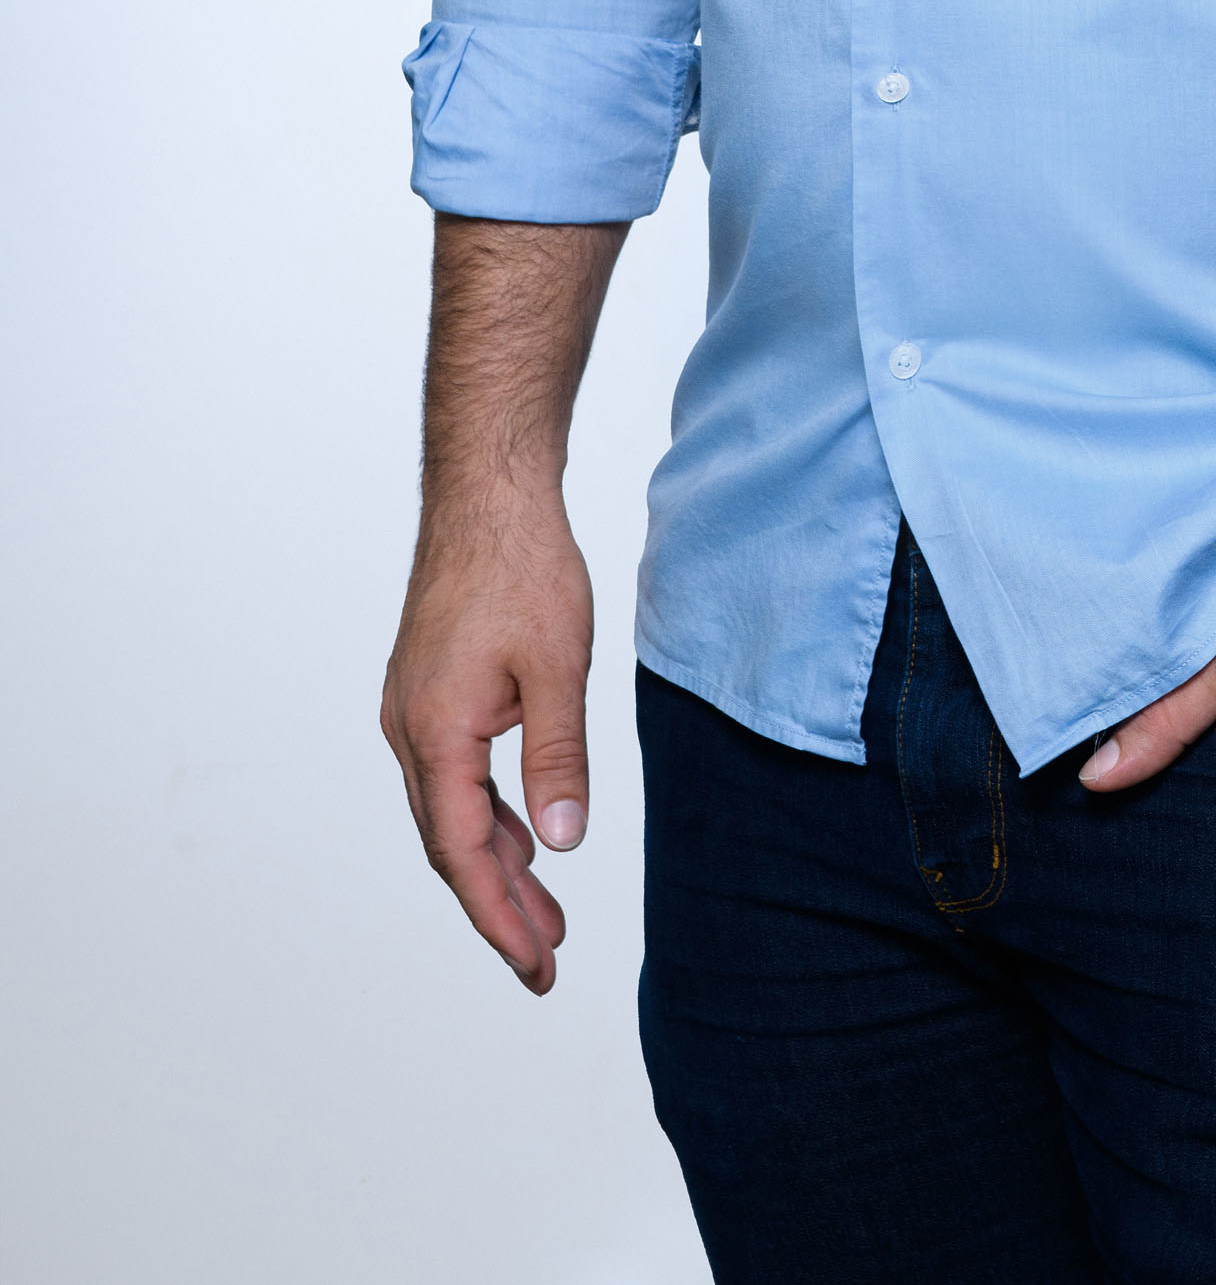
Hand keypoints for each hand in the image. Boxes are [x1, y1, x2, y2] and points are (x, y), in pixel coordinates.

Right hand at [380, 492, 595, 993]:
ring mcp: (413, 709)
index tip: (534, 966)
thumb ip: (557, 757)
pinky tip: (524, 833)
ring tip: (546, 913)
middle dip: (498, 907)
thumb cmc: (521, 566)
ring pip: (451, 812)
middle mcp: (409, 730)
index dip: (500, 918)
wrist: (488, 492)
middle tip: (544, 961)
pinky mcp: (429, 690)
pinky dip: (488, 814)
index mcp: (434, 734)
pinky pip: (453, 774)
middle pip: (450, 846)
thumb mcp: (557, 666)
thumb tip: (562, 843)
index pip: (464, 855)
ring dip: (495, 864)